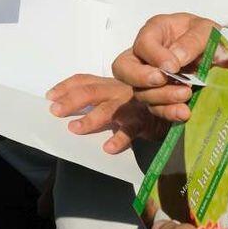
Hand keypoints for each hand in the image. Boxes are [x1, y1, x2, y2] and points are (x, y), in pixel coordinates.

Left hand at [46, 73, 167, 153]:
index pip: (86, 80)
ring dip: (91, 118)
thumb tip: (73, 108)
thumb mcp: (123, 96)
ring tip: (75, 128)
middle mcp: (119, 90)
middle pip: (91, 91)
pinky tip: (108, 148)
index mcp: (112, 83)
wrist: (178, 103)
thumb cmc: (146, 102)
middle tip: (55, 111)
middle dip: (71, 100)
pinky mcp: (144, 120)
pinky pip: (130, 130)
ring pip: (109, 110)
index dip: (66, 85)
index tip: (49, 95)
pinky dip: (119, 140)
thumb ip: (105, 99)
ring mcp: (131, 104)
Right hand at [112, 13, 216, 122]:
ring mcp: (150, 78)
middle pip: (123, 68)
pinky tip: (184, 112)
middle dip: (139, 77)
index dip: (155, 56)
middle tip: (162, 80)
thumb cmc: (210, 37)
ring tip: (186, 93)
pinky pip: (155, 108)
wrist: (223, 56)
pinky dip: (168, 112)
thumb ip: (192, 40)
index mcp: (156, 31)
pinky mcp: (159, 96)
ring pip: (139, 92)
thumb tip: (176, 58)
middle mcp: (146, 55)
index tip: (174, 66)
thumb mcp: (207, 30)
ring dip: (161, 96)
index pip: (143, 43)